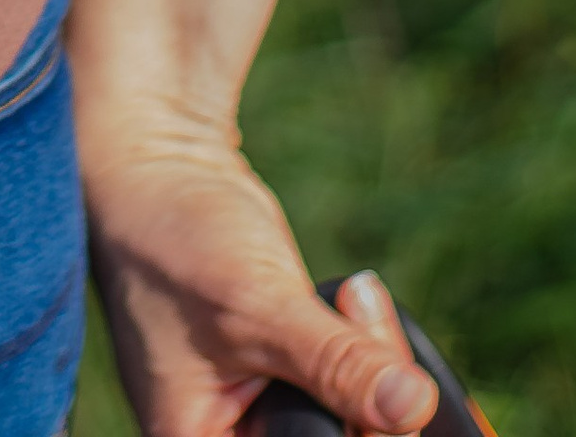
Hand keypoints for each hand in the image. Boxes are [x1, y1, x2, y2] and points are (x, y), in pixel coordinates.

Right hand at [83, 114, 434, 431]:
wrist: (160, 166)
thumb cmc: (175, 238)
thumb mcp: (256, 305)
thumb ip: (335, 365)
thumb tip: (415, 409)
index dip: (360, 433)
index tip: (386, 397)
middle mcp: (235, 435)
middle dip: (377, 397)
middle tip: (363, 314)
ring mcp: (268, 408)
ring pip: (364, 420)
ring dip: (377, 360)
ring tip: (355, 297)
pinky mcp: (293, 371)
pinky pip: (357, 384)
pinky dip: (369, 344)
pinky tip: (355, 301)